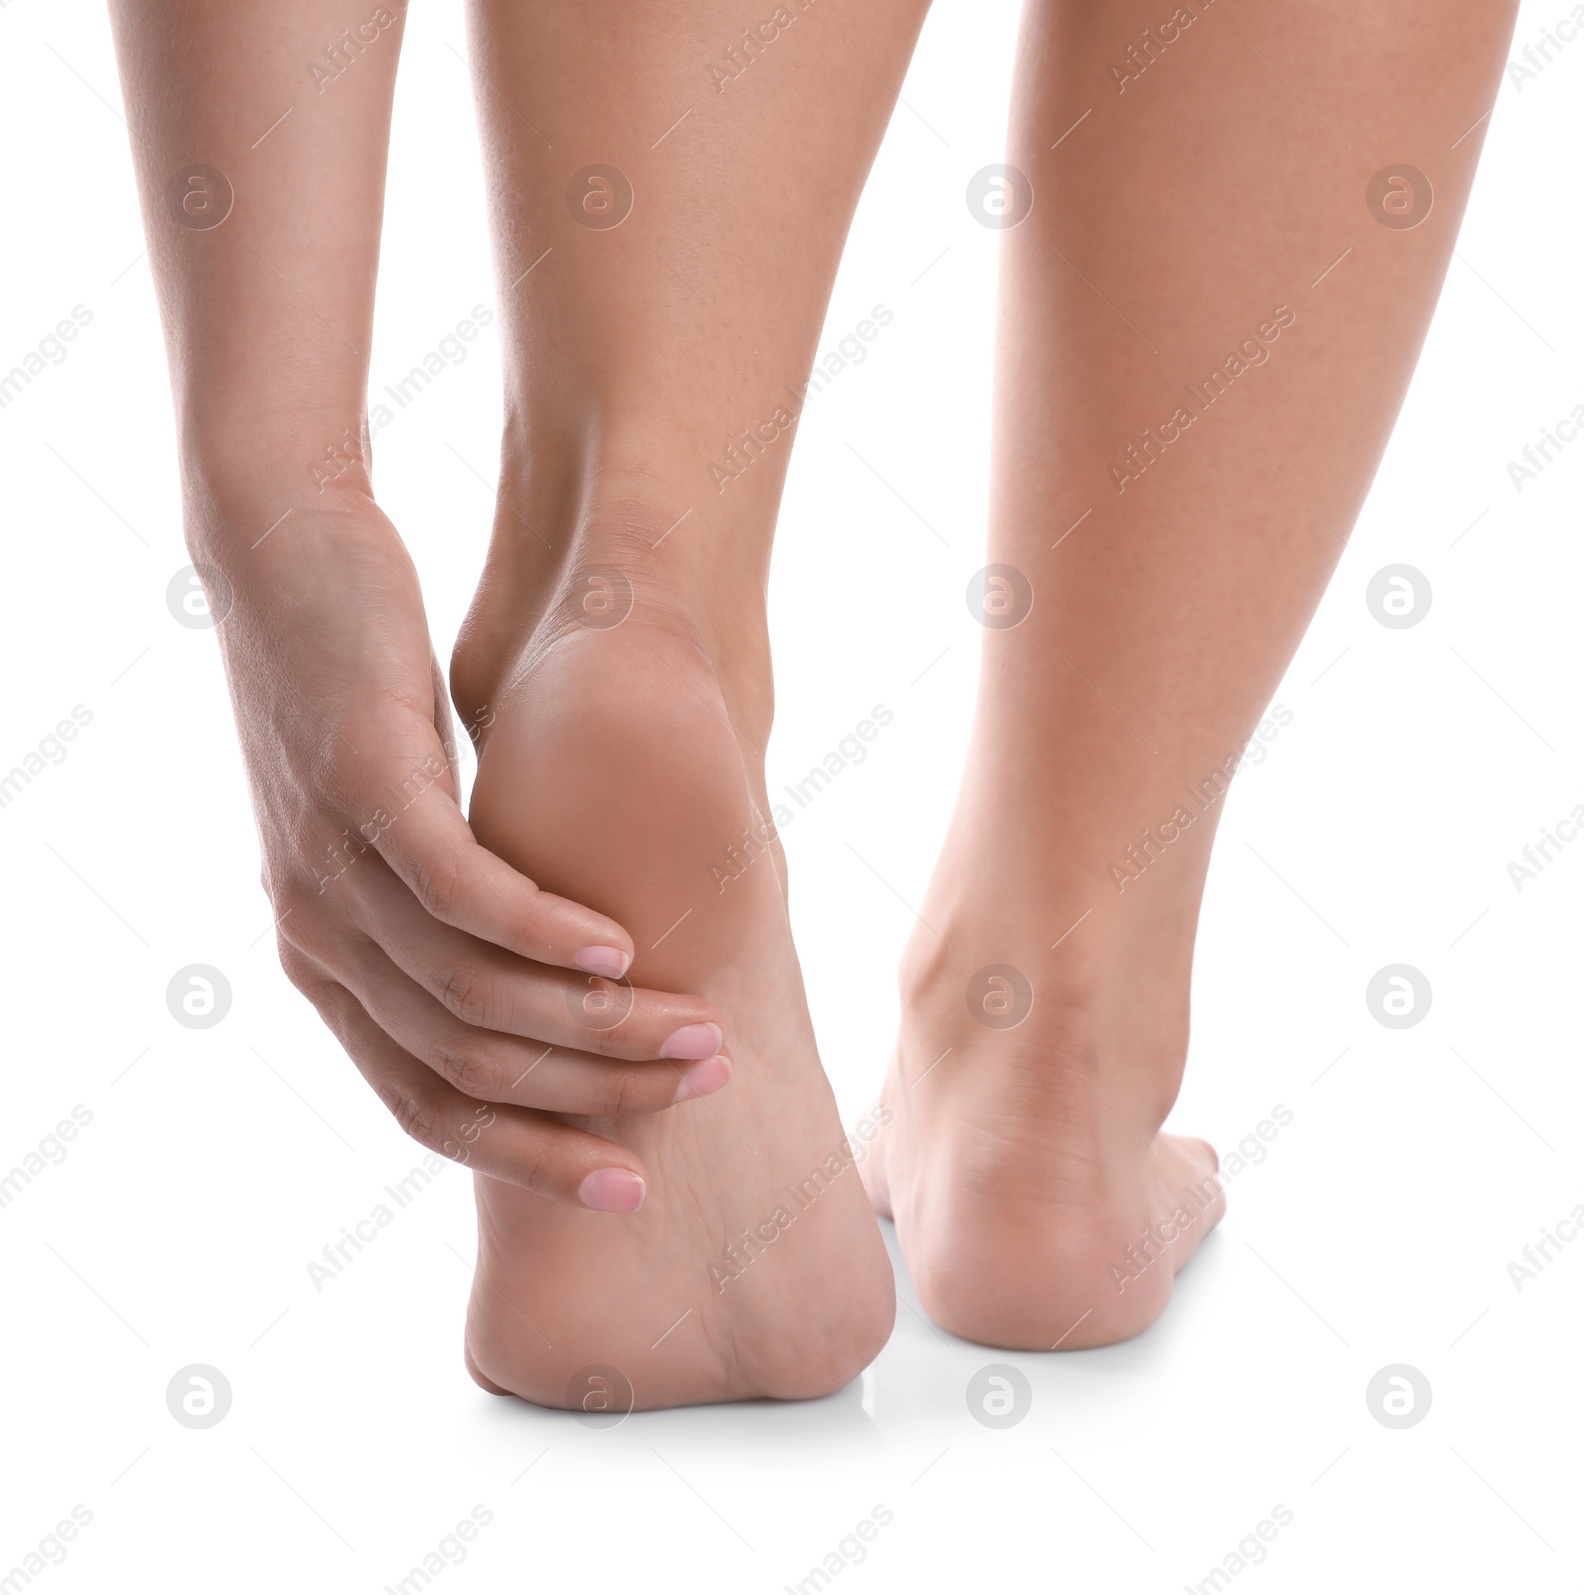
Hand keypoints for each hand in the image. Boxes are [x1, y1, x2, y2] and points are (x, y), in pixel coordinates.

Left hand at [200, 489, 727, 1210]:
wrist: (285, 559)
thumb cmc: (366, 698)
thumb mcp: (404, 833)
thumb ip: (457, 917)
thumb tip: (563, 979)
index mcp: (326, 967)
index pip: (425, 1106)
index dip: (531, 1157)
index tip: (627, 1180)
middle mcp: (315, 936)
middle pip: (461, 1067)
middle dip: (592, 1098)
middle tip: (703, 1084)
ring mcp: (328, 868)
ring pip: (470, 992)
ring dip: (596, 1027)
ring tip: (696, 1028)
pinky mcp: (359, 788)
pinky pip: (462, 894)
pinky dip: (549, 934)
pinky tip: (623, 949)